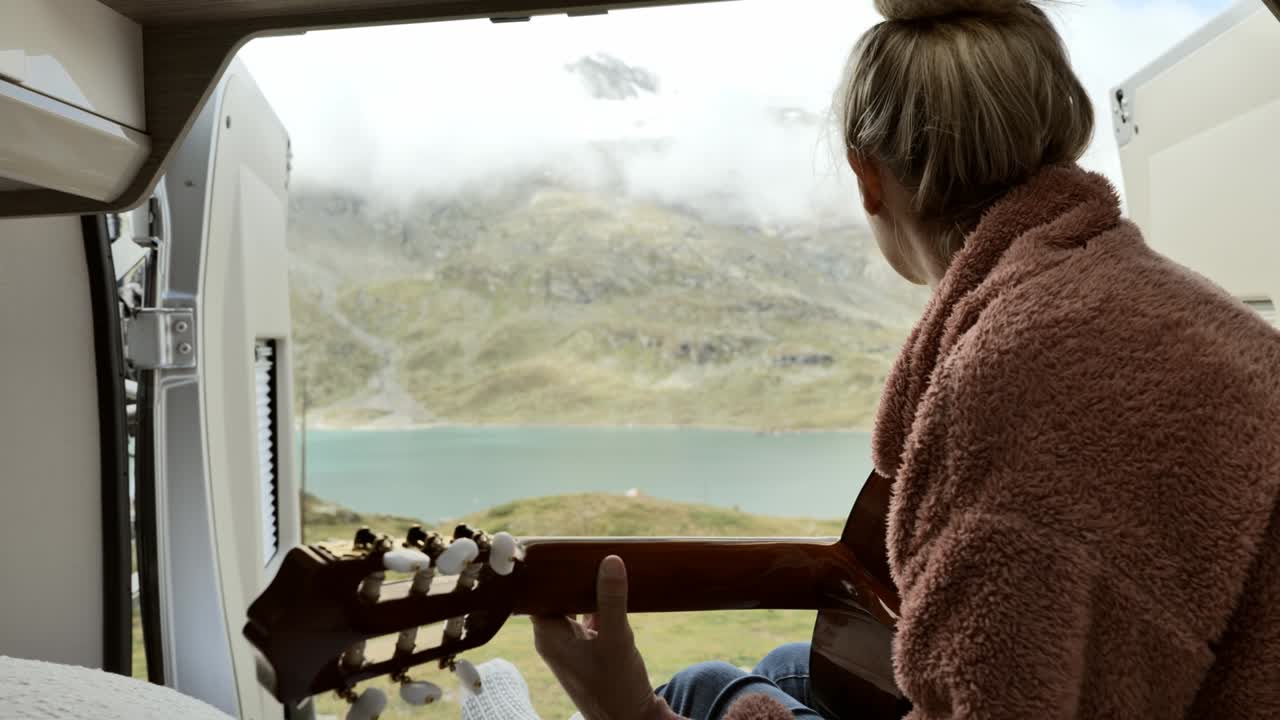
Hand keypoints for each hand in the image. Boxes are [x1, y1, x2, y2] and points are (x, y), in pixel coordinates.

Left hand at [532, 555, 674, 719]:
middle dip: (570, 575)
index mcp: (548, 637)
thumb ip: (611, 600)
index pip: (535, 595)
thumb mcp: (616, 639)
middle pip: (555, 597)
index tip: (556, 548)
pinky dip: (599, 604)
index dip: (544, 572)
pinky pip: (589, 618)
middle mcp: (556, 640)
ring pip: (573, 607)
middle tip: (586, 548)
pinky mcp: (592, 650)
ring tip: (601, 562)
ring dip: (587, 589)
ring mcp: (573, 646)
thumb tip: (610, 560)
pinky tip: (614, 589)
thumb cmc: (616, 687)